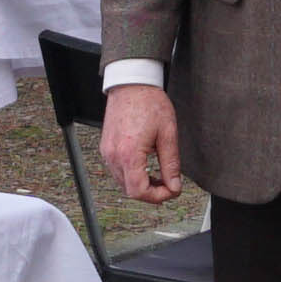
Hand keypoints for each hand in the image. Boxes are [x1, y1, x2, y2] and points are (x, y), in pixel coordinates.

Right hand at [99, 83, 182, 205]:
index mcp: (129, 154)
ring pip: (123, 183)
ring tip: (159, 175)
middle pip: (130, 191)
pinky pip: (117, 171)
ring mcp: (107, 152)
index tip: (172, 191)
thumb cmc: (149, 103)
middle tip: (168, 185)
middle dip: (151, 193)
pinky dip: (132, 174)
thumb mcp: (168, 134)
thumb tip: (174, 186)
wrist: (132, 84)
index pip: (139, 191)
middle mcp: (114, 156)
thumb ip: (171, 164)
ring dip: (141, 184)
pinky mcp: (106, 148)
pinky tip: (145, 166)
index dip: (158, 197)